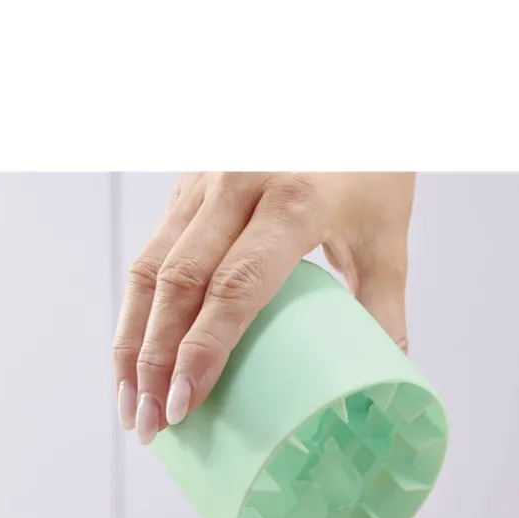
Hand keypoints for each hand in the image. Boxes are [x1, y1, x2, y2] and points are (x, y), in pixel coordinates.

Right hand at [113, 172, 414, 443]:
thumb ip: (382, 311)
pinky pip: (150, 253)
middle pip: (177, 284)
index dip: (202, 350)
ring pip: (149, 268)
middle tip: (151, 425)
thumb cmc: (370, 162)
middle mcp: (237, 182)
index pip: (234, 286)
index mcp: (294, 198)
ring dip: (132, 342)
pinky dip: (137, 311)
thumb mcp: (386, 237)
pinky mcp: (184, 182)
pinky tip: (134, 356)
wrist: (342, 91)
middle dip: (154, 362)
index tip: (185, 404)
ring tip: (131, 405)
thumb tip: (379, 384)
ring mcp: (202, 178)